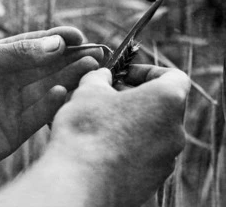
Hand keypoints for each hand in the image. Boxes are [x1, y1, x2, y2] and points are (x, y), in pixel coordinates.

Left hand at [0, 26, 102, 177]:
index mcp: (0, 60)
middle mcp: (12, 81)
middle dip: (72, 59)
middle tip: (96, 54)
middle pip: (48, 67)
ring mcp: (16, 104)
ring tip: (90, 69)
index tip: (77, 36)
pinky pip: (40, 113)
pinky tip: (63, 93)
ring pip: (49, 88)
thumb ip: (17, 53)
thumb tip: (55, 44)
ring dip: (69, 79)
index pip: (34, 46)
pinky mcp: (18, 128)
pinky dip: (52, 104)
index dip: (57, 39)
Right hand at [50, 65, 189, 205]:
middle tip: (107, 98)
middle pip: (160, 106)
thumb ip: (100, 77)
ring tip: (100, 123)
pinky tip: (101, 147)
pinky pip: (143, 155)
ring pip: (151, 131)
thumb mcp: (89, 90)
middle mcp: (174, 131)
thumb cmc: (86, 128)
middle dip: (134, 97)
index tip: (124, 76)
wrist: (79, 182)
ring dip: (130, 122)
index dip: (147, 72)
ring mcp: (165, 159)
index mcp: (167, 101)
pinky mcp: (152, 180)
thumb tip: (102, 77)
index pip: (173, 77)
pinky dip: (128, 146)